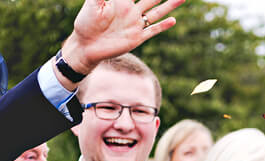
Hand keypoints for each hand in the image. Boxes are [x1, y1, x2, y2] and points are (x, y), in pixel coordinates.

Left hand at [62, 0, 184, 74]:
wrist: (87, 45)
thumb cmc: (86, 22)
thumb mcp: (93, 3)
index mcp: (121, 0)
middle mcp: (131, 11)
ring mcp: (136, 24)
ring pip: (157, 12)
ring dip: (169, 5)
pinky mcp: (138, 38)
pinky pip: (153, 30)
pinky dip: (163, 26)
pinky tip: (173, 20)